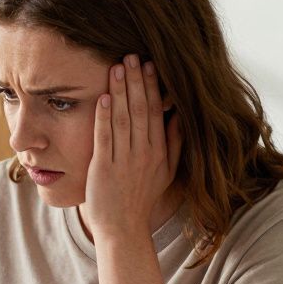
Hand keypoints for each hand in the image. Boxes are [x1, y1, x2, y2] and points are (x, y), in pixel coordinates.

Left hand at [84, 55, 181, 240]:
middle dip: (136, 81)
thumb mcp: (167, 172)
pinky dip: (103, 117)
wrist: (123, 228)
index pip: (156, 112)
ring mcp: (125, 160)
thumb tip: (181, 116)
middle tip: (131, 55)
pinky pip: (105, 138)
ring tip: (116, 67)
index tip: (149, 64)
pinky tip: (101, 98)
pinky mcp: (104, 168)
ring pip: (123, 119)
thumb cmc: (141, 198)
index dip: (152, 86)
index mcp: (159, 151)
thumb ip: (175, 143)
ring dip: (119, 92)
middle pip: (141, 109)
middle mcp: (144, 153)